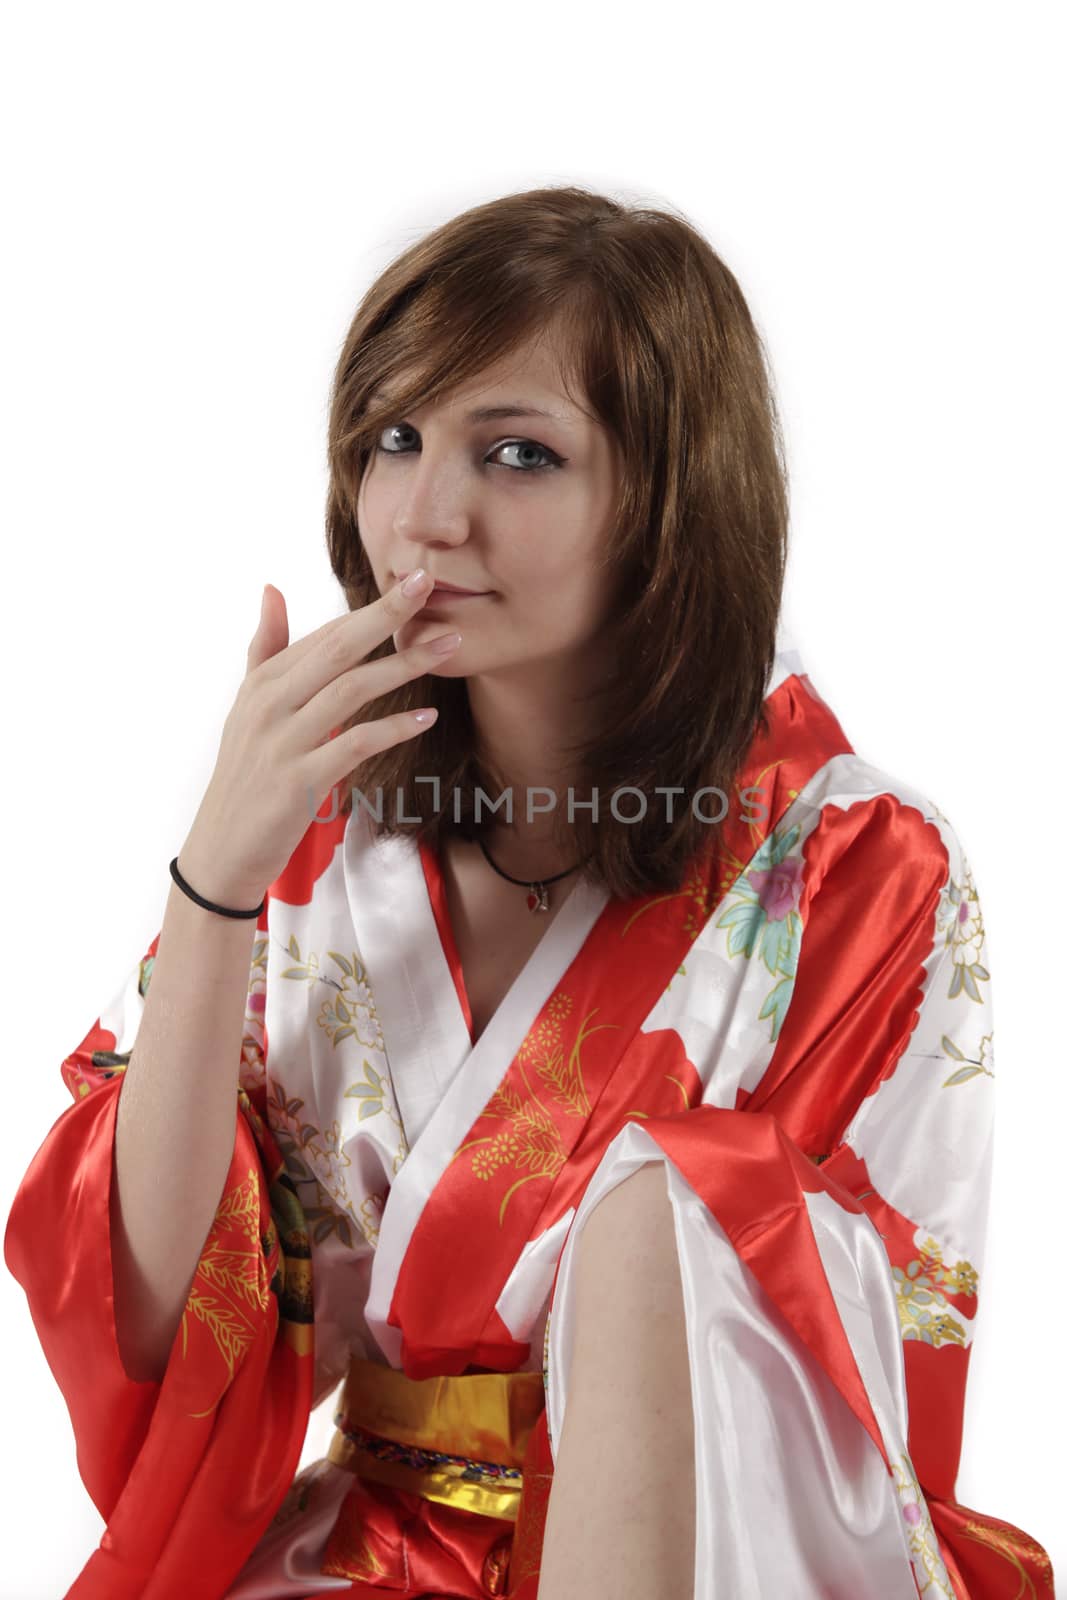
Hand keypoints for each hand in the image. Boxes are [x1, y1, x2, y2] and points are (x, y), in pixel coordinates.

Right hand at [176, 571, 458, 907]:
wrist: (221, 850)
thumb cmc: (245, 776)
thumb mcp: (247, 708)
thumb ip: (265, 648)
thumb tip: (272, 588)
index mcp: (264, 683)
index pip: (326, 634)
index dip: (370, 607)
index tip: (413, 581)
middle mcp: (270, 704)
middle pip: (338, 647)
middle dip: (387, 614)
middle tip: (430, 585)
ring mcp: (283, 742)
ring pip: (351, 689)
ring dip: (403, 665)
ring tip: (447, 648)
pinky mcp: (299, 781)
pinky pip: (354, 744)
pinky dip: (393, 728)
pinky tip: (427, 717)